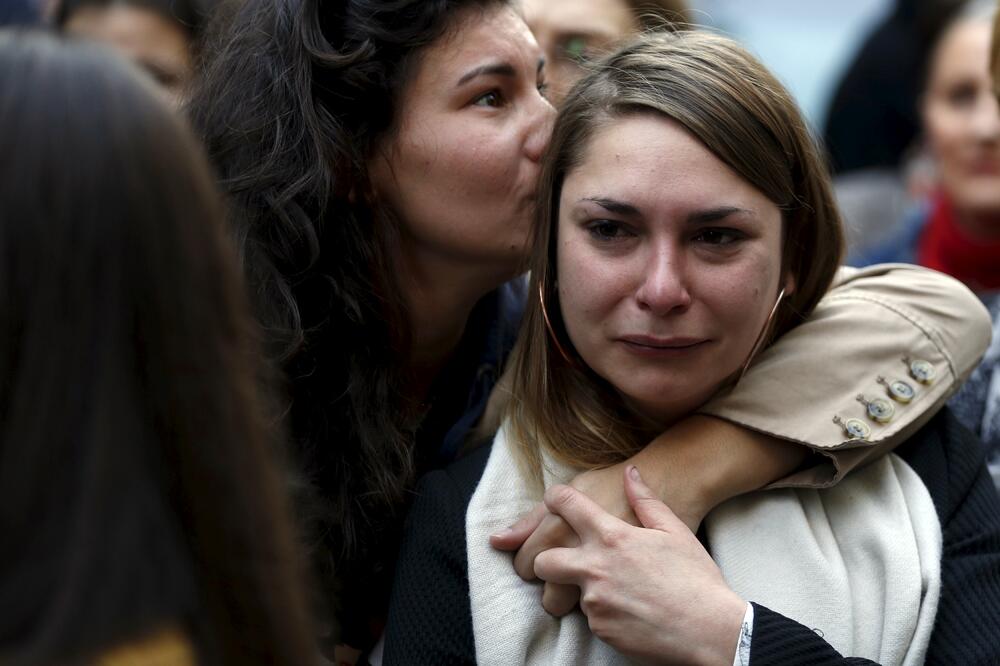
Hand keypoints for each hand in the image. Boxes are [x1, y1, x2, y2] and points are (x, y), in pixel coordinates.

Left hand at [533, 467, 745, 665]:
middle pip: (542, 560)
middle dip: (544, 560)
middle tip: (564, 561)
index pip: (565, 505)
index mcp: (612, 537)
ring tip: (618, 591)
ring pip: (569, 593)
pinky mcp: (600, 630)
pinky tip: (631, 611)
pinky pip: (592, 618)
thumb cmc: (696, 578)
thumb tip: (631, 473)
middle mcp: (595, 568)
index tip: (555, 502)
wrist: (710, 630)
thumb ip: (646, 500)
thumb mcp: (675, 530)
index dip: (554, 499)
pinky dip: (605, 614)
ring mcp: (595, 602)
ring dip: (584, 590)